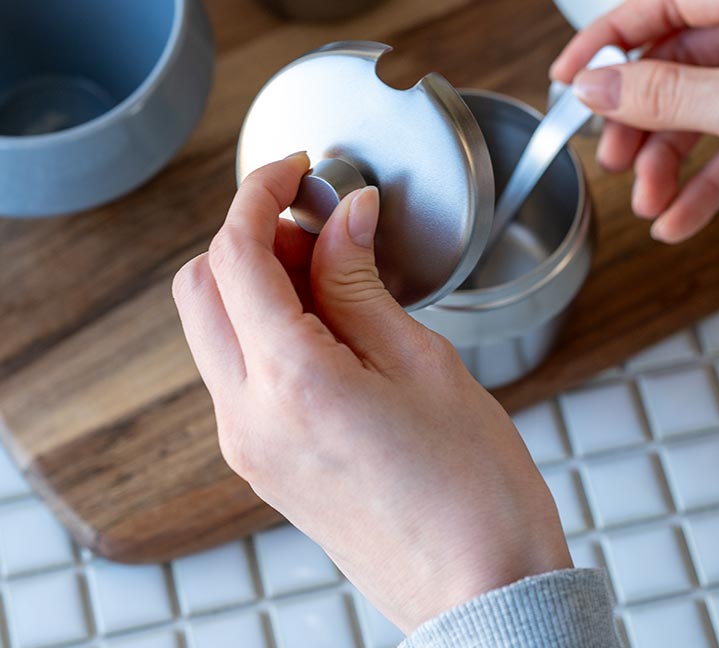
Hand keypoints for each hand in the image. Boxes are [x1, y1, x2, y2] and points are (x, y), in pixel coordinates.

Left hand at [172, 155, 569, 633]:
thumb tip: (345, 216)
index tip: (295, 167)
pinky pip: (239, 368)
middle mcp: (248, 417)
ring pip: (214, 327)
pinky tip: (329, 315)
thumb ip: (362, 281)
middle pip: (202, 288)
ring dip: (255, 278)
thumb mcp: (423, 361)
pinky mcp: (263, 460)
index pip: (235, 256)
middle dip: (249, 234)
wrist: (480, 587)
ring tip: (334, 264)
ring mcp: (248, 444)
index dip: (258, 193)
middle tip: (318, 217)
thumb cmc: (472, 487)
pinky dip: (265, 323)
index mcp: (291, 383)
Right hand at [551, 0, 718, 258]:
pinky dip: (708, 180)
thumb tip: (595, 85)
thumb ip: (663, 93)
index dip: (609, 36)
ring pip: (705, 108)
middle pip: (681, 61)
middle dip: (643, 117)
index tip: (568, 75)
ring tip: (648, 203)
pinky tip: (680, 219)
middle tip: (612, 157)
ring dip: (672, 159)